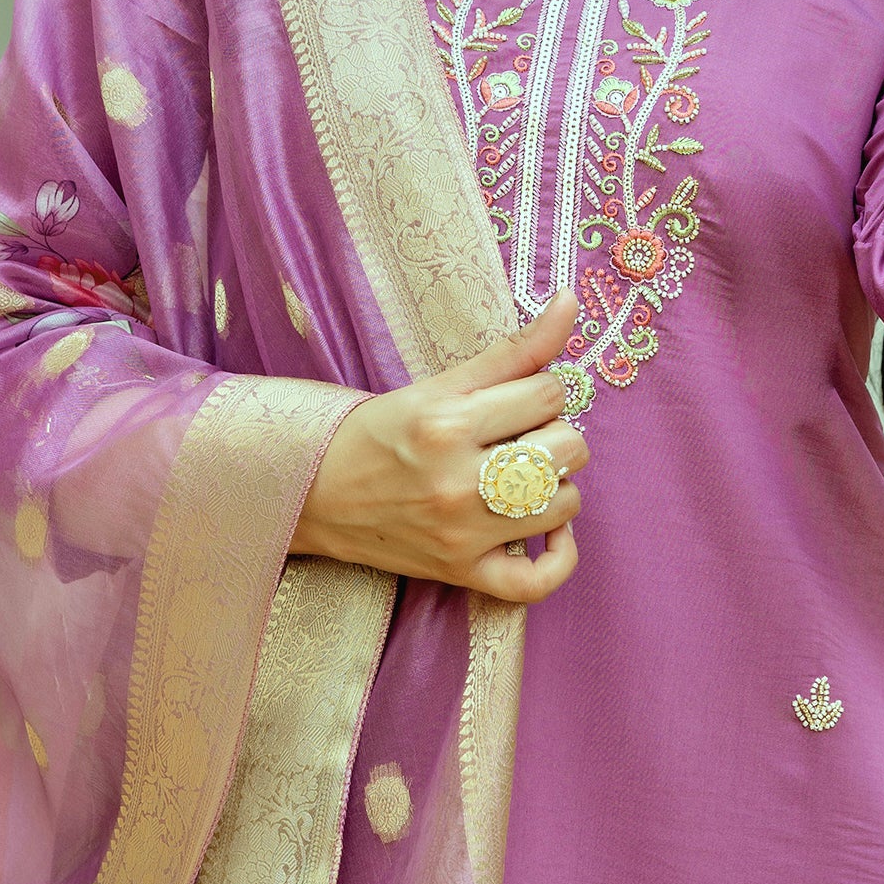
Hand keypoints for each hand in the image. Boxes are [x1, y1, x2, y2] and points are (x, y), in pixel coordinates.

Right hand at [290, 292, 587, 604]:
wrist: (314, 492)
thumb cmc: (378, 431)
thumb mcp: (438, 383)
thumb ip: (512, 348)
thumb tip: (570, 301)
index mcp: (448, 423)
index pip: (548, 395)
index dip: (541, 391)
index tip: (517, 399)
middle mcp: (457, 482)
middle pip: (565, 449)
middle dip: (555, 434)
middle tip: (521, 436)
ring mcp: (461, 534)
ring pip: (563, 505)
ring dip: (557, 486)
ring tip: (528, 475)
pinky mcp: (460, 573)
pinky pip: (537, 583)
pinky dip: (559, 557)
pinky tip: (550, 529)